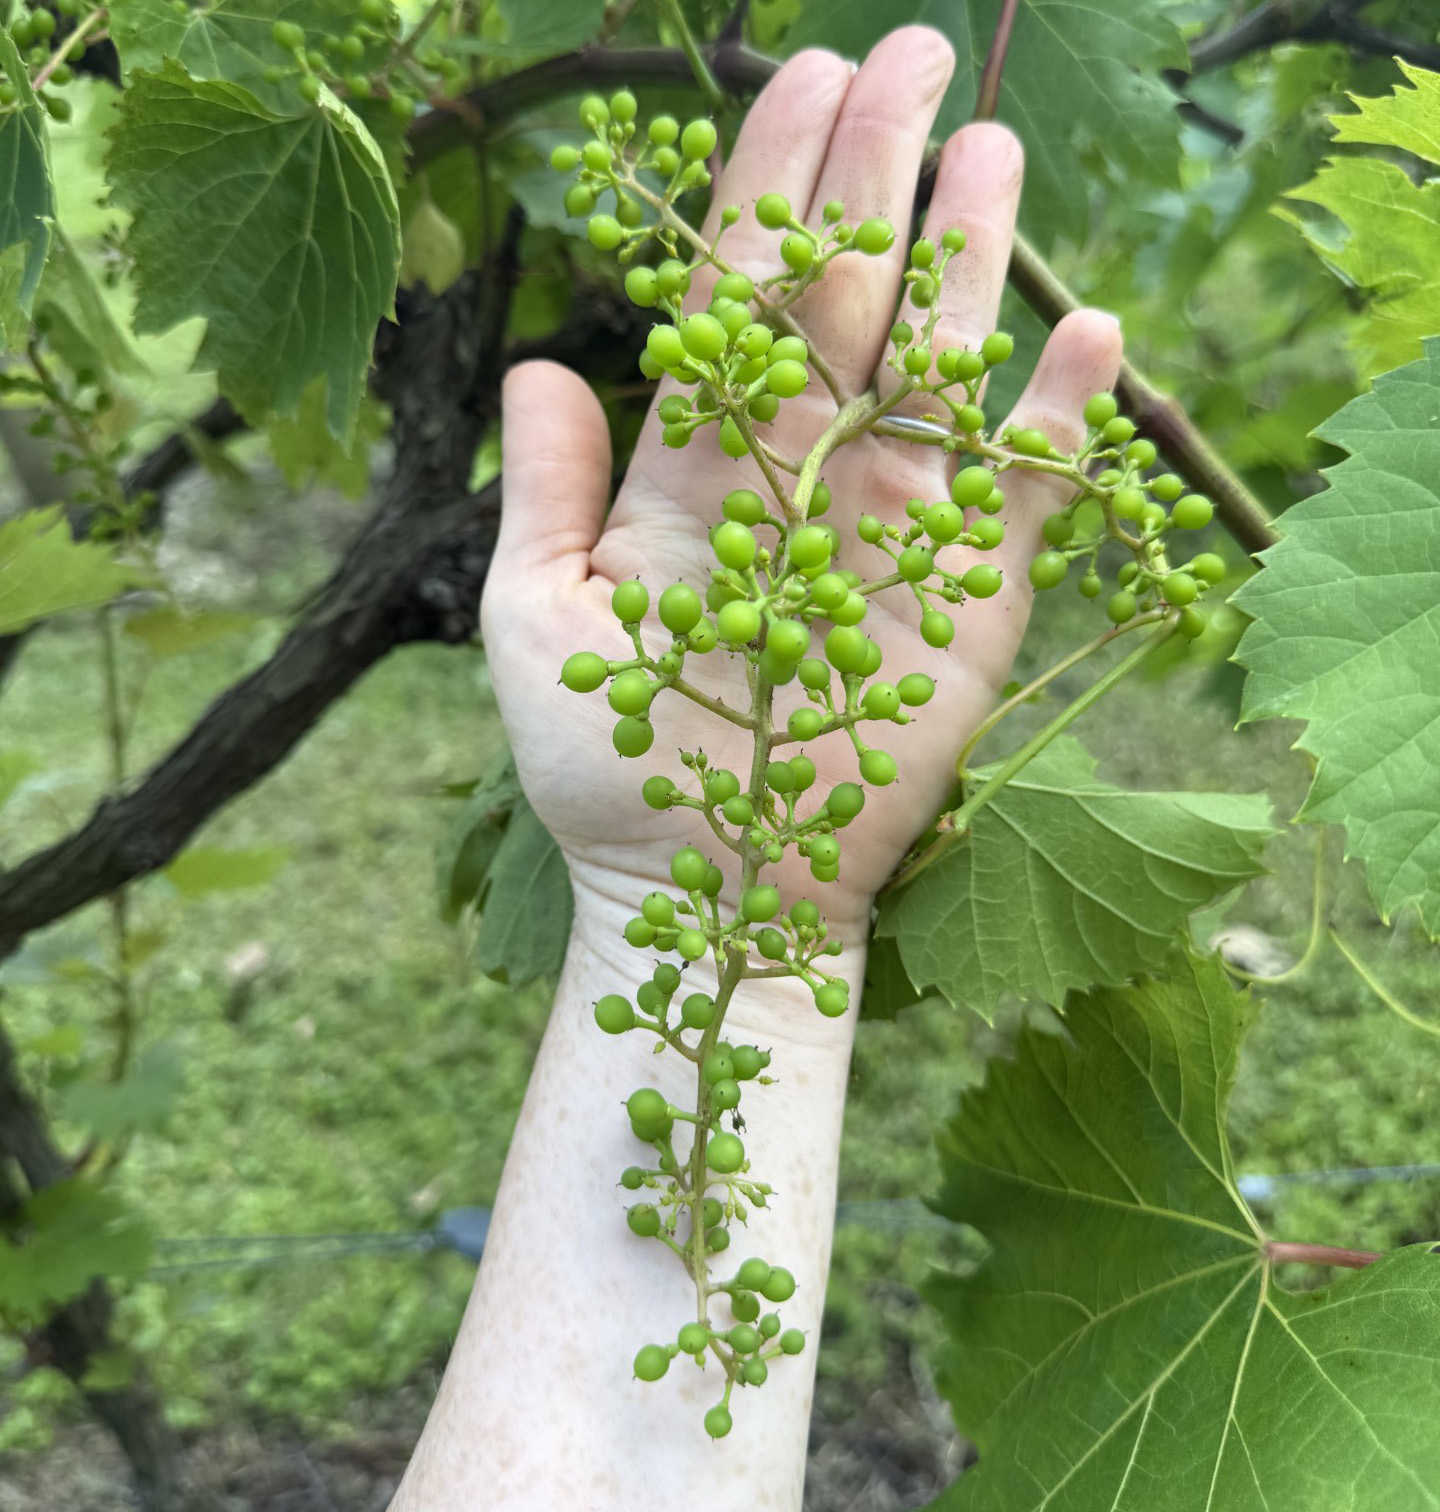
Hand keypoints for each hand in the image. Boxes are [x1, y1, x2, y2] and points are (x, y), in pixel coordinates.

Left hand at [481, 25, 1121, 934]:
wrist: (705, 891)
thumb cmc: (606, 769)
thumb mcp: (541, 624)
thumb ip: (545, 493)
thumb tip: (543, 361)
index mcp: (702, 468)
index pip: (743, 299)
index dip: (769, 189)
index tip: (802, 75)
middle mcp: (805, 479)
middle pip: (848, 306)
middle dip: (876, 181)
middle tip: (914, 58)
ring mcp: (893, 536)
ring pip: (940, 375)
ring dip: (972, 267)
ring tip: (994, 157)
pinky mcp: (966, 608)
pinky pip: (1024, 501)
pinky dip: (1061, 426)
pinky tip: (1094, 338)